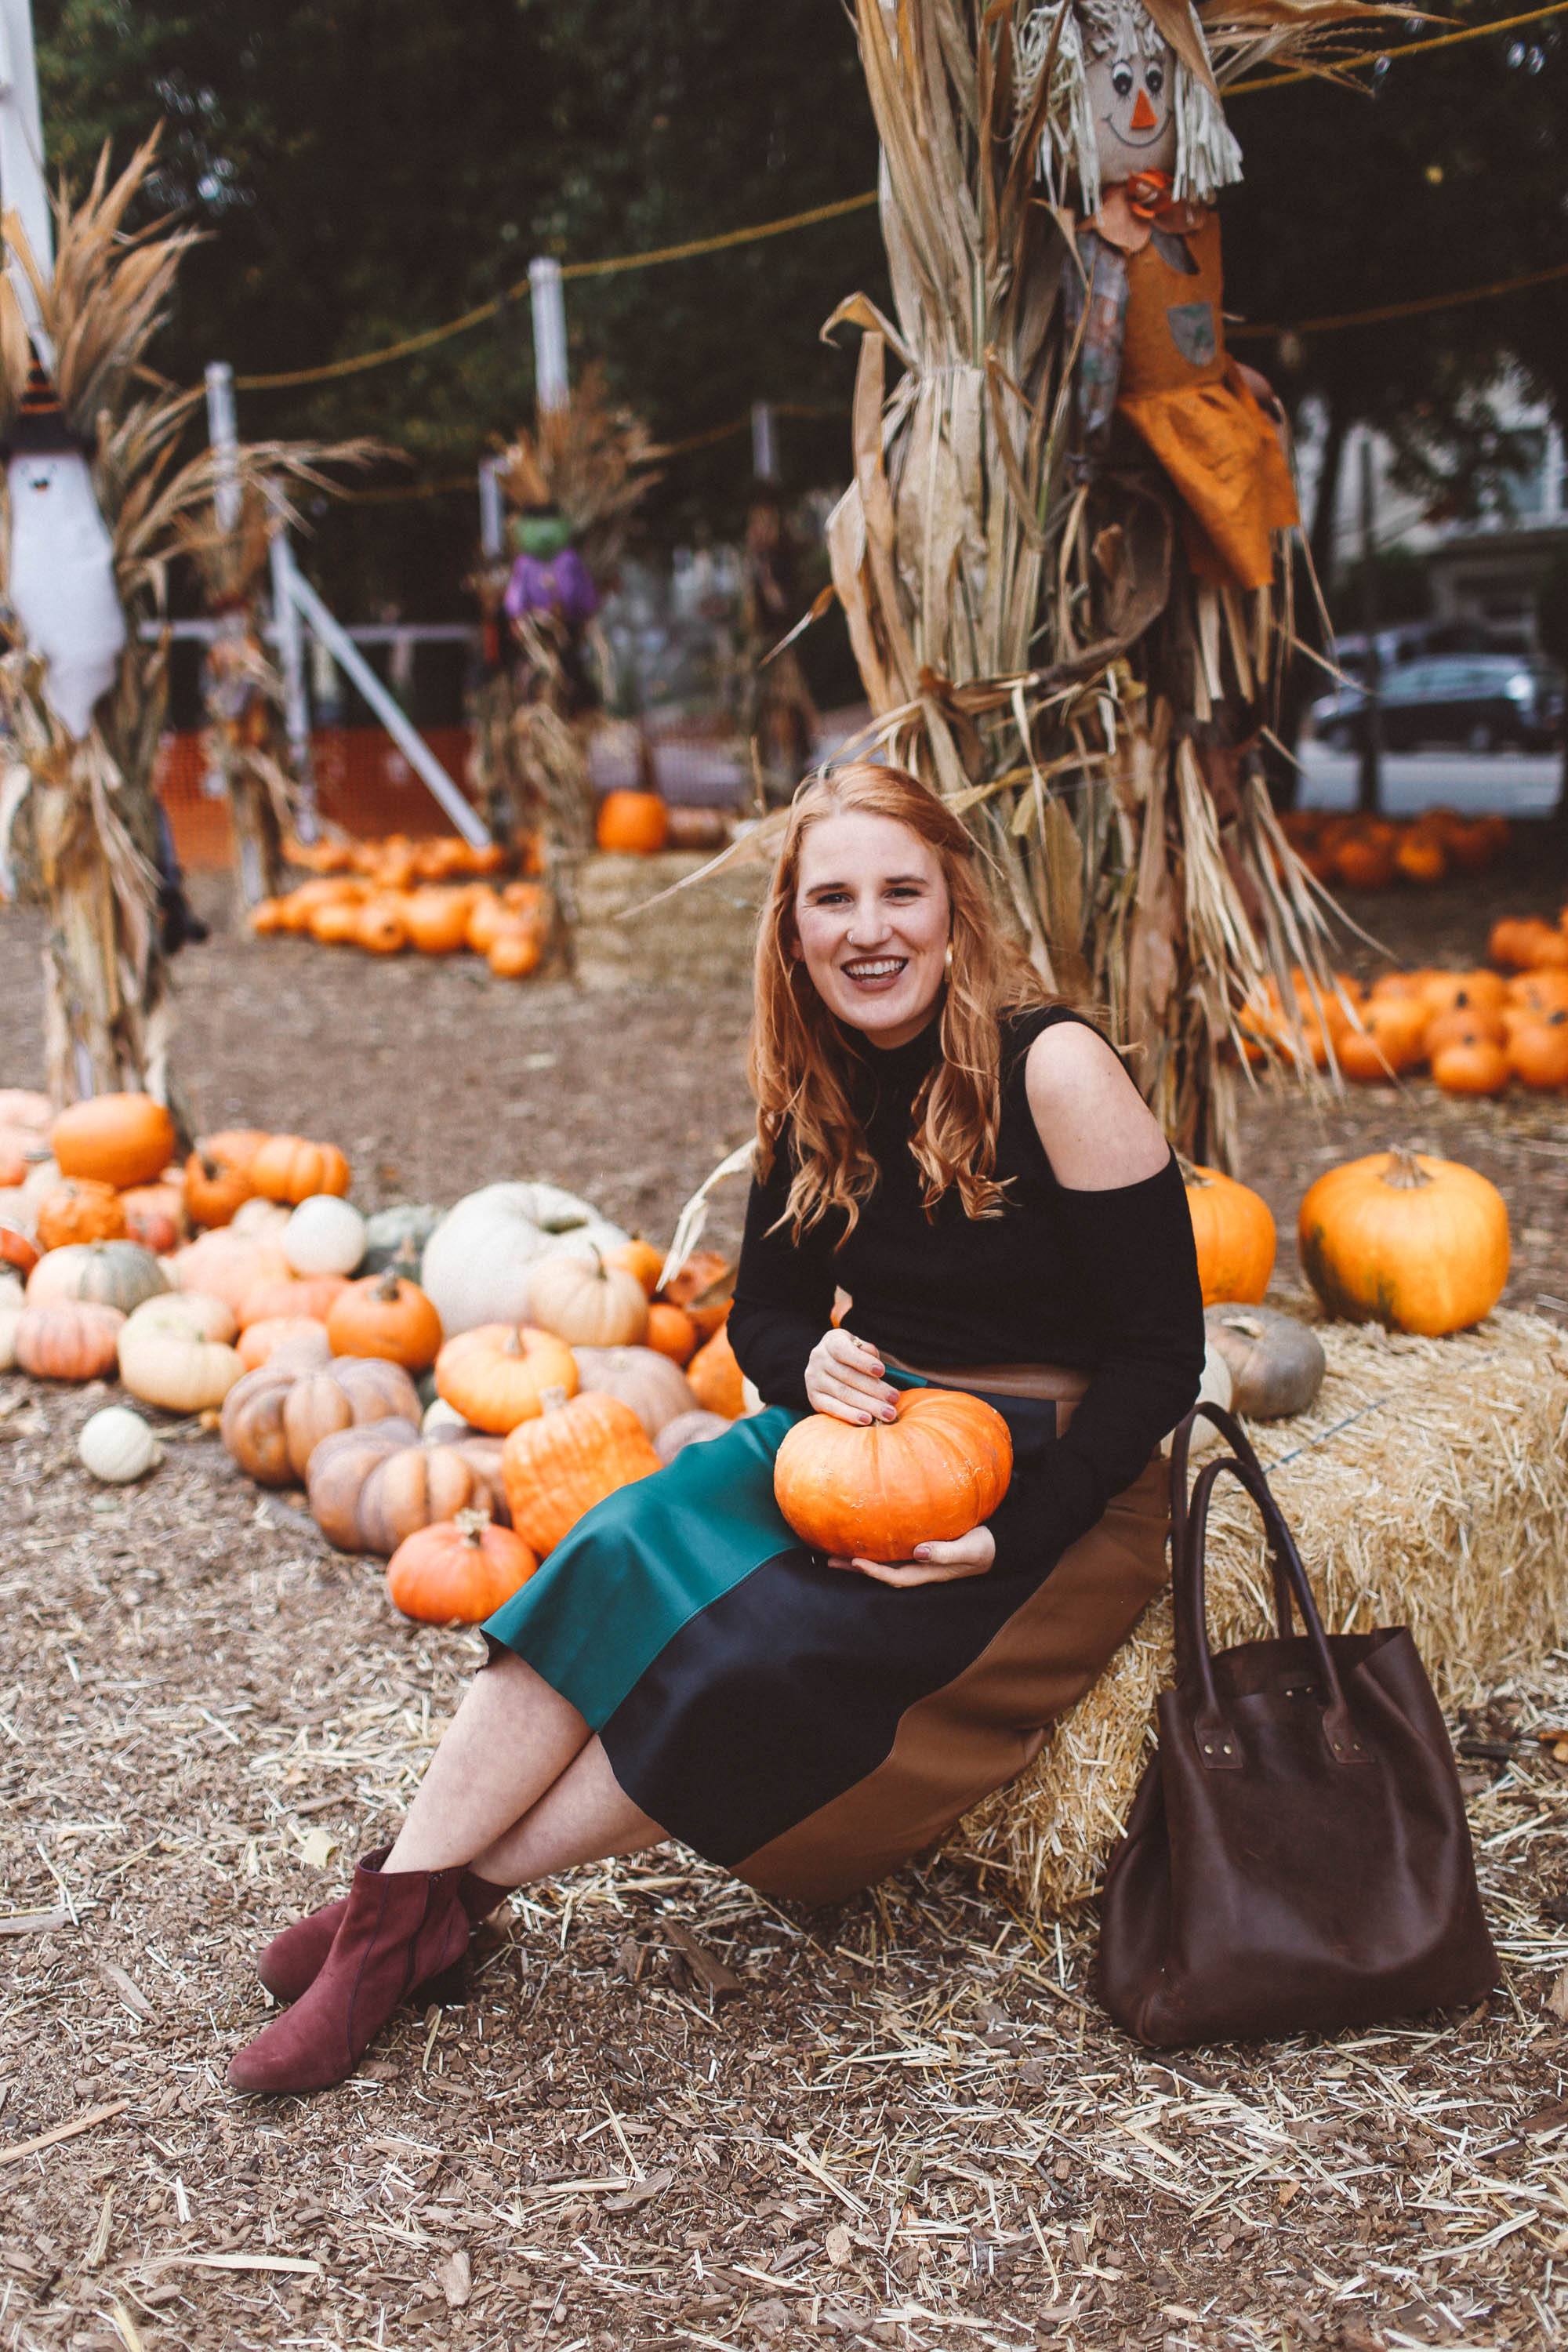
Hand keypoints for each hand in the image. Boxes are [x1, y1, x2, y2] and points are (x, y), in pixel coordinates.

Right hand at [804, 1326, 897, 1424]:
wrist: (831, 1366)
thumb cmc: (853, 1356)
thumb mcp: (860, 1347)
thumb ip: (868, 1353)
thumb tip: (877, 1371)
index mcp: (831, 1341)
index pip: (844, 1351)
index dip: (863, 1361)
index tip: (882, 1371)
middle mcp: (818, 1358)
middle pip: (848, 1376)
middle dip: (874, 1389)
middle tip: (894, 1398)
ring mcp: (813, 1379)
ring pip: (843, 1393)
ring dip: (868, 1405)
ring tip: (888, 1413)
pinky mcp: (814, 1398)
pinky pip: (833, 1408)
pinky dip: (851, 1415)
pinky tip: (867, 1419)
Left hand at [828, 1523, 995, 1587]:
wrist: (994, 1545)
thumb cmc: (984, 1546)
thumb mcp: (970, 1549)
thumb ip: (946, 1552)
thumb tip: (920, 1552)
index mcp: (929, 1572)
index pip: (896, 1577)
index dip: (875, 1572)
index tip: (856, 1562)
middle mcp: (919, 1569)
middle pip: (882, 1572)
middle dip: (856, 1569)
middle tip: (829, 1560)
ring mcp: (918, 1561)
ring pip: (883, 1562)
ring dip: (859, 1559)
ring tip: (835, 1551)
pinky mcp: (919, 1549)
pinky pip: (892, 1551)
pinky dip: (874, 1547)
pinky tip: (862, 1537)